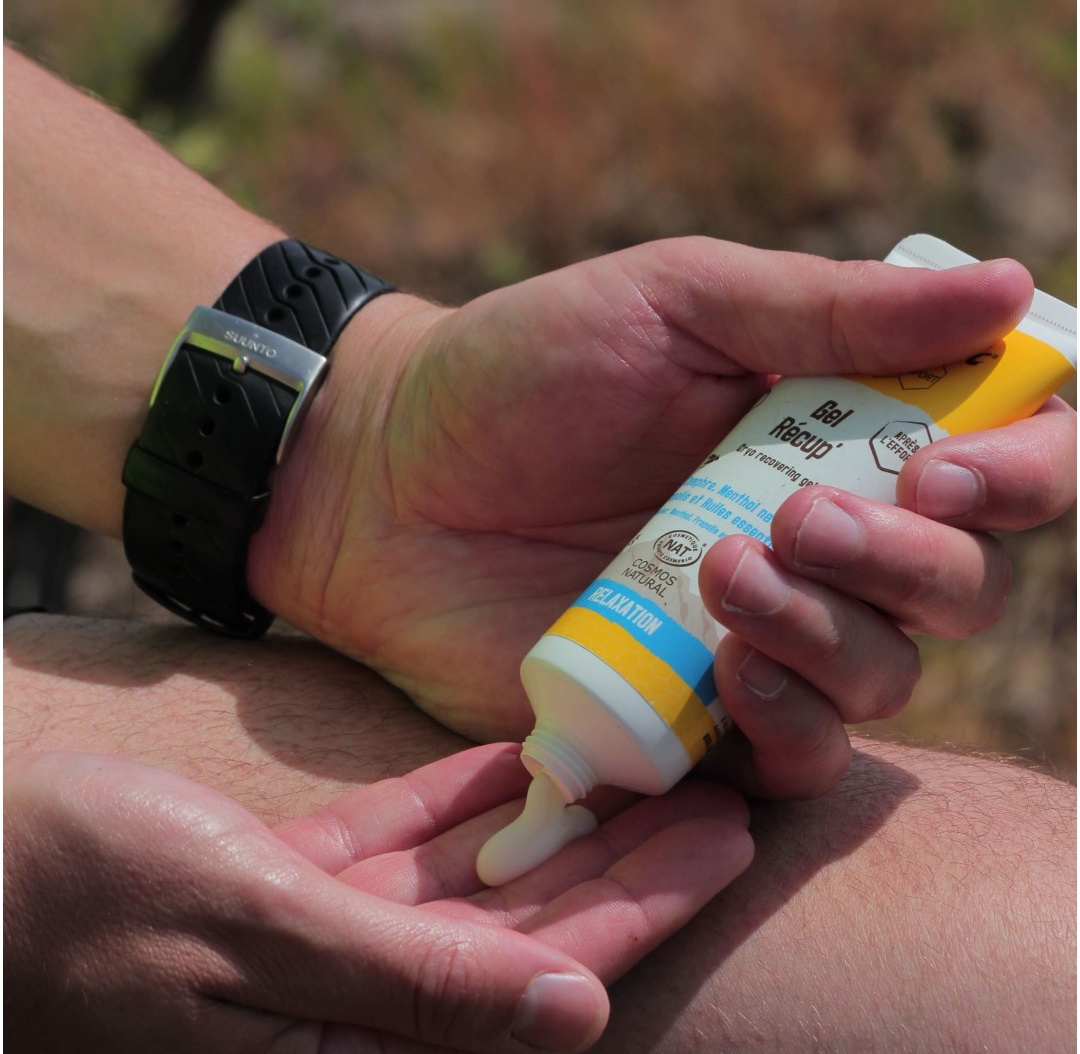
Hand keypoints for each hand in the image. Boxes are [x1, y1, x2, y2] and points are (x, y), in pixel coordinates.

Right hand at [4, 743, 750, 1052]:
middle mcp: (356, 1003)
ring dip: (560, 822)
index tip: (724, 840)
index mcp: (355, 1044)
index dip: (643, 906)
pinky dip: (461, 799)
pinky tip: (519, 757)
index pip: (541, 977)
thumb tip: (572, 1014)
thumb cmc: (78, 900)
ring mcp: (327, 941)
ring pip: (477, 880)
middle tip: (716, 791)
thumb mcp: (247, 930)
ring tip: (643, 763)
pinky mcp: (294, 887)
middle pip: (530, 928)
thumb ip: (411, 984)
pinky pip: (403, 843)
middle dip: (628, 860)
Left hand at [249, 239, 1074, 784]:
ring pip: (885, 677)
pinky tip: (726, 665)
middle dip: (911, 564)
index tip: (955, 472)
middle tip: (804, 520)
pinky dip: (787, 721)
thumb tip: (1009, 287)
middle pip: (958, 589)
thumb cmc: (520, 371)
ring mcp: (755, 636)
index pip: (992, 466)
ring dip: (835, 634)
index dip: (1020, 474)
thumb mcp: (674, 303)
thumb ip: (828, 310)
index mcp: (828, 432)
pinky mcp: (688, 716)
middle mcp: (813, 543)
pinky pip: (792, 758)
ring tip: (729, 572)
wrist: (385, 478)